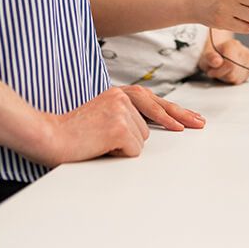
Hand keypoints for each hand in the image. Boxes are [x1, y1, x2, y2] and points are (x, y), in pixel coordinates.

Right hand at [43, 85, 205, 167]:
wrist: (48, 135)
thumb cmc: (71, 133)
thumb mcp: (101, 116)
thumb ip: (122, 116)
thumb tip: (146, 129)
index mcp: (117, 92)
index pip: (151, 99)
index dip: (172, 110)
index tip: (190, 117)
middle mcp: (121, 96)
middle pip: (158, 110)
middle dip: (180, 118)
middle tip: (199, 125)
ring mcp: (121, 109)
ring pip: (143, 138)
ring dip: (126, 147)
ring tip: (101, 144)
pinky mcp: (119, 126)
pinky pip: (133, 149)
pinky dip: (119, 154)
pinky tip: (101, 148)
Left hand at [198, 36, 248, 83]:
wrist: (220, 55)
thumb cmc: (214, 56)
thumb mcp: (206, 56)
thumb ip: (210, 58)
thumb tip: (217, 61)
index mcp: (233, 45)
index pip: (230, 65)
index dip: (219, 72)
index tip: (211, 72)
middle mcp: (244, 51)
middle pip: (233, 73)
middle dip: (223, 75)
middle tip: (217, 71)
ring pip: (238, 79)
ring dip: (228, 78)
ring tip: (224, 70)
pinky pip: (242, 81)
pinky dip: (235, 79)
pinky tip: (231, 72)